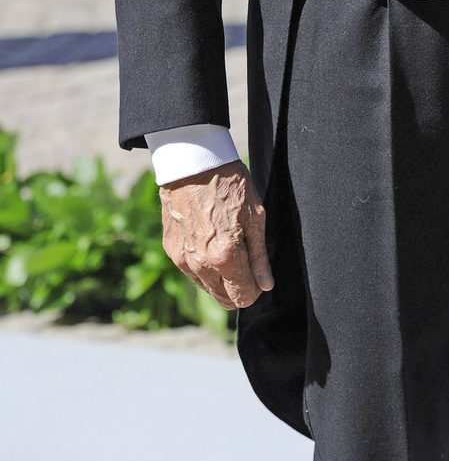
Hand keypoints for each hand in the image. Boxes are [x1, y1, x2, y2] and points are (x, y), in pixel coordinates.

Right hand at [160, 160, 273, 309]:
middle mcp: (200, 264)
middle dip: (238, 287)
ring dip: (220, 278)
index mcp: (224, 256)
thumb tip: (265, 285)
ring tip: (227, 245)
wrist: (193, 162)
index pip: (243, 297)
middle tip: (246, 261)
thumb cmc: (229, 184)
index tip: (258, 274)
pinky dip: (203, 265)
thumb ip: (259, 256)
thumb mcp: (255, 215)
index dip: (255, 289)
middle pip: (223, 298)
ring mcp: (182, 259)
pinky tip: (210, 240)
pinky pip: (191, 272)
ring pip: (206, 288)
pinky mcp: (171, 250)